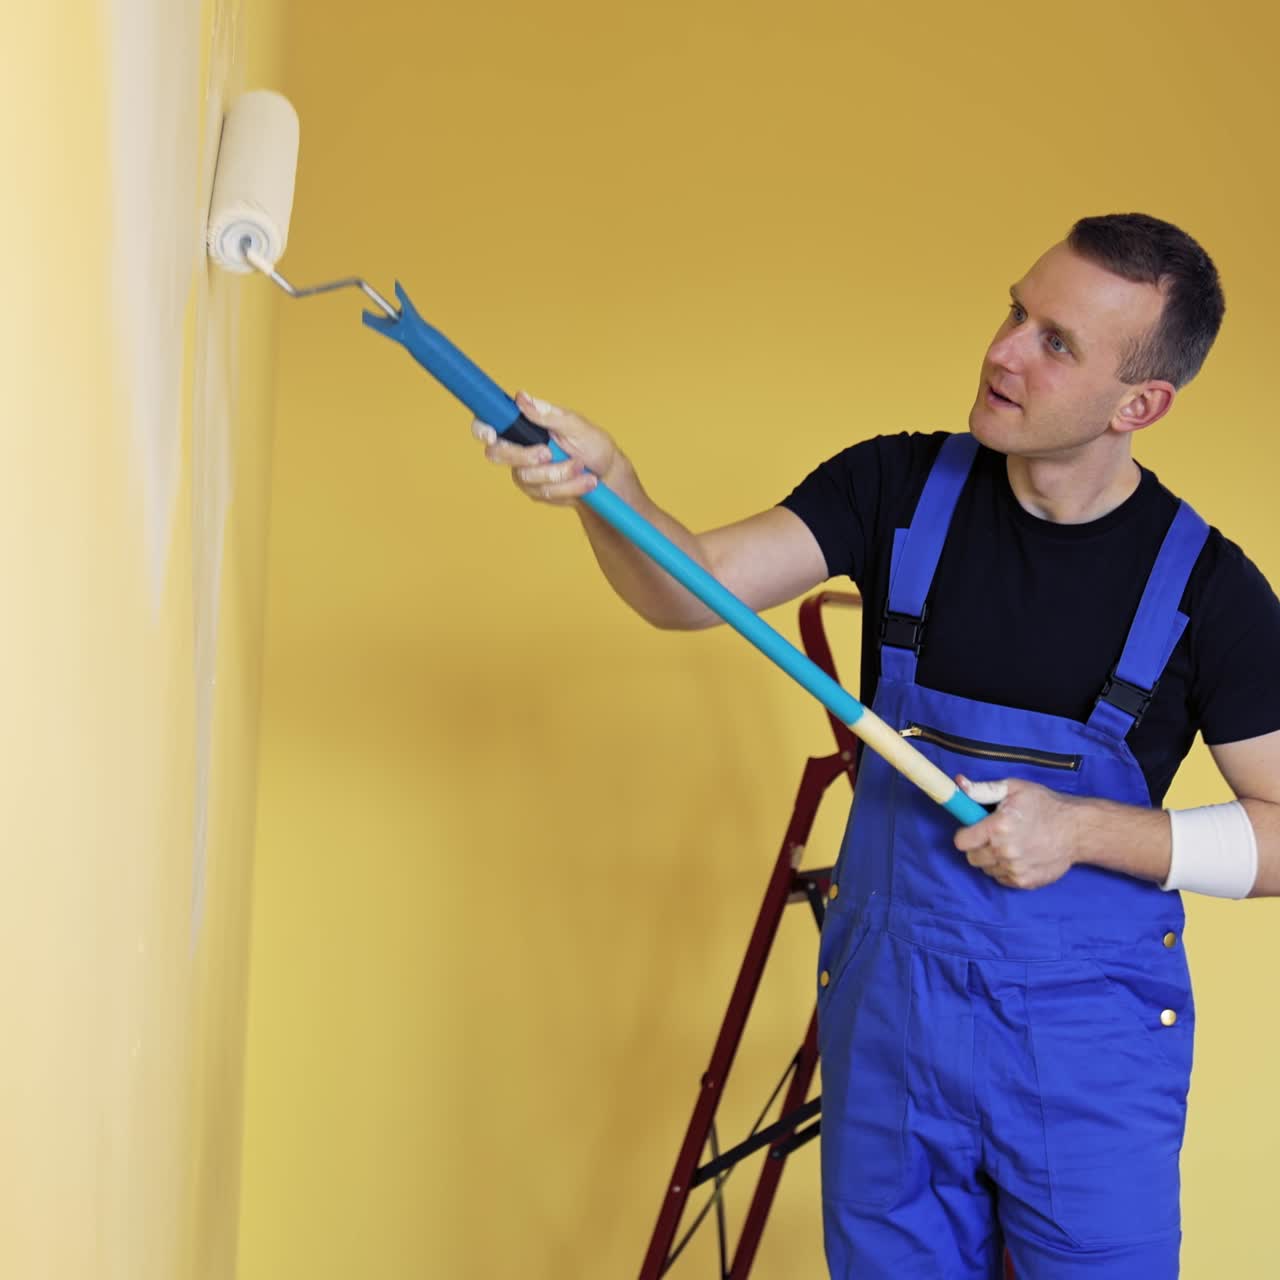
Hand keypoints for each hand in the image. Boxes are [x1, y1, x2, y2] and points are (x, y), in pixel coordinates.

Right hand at [471, 391, 625, 505]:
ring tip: (582, 466)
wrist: (607, 475)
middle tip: (549, 453)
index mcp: (524, 425)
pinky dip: (569, 487)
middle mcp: (518, 448)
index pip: (489, 424)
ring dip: (560, 473)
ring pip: (527, 477)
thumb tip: (522, 398)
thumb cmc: (592, 444)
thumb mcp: (576, 425)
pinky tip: (585, 481)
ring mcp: (524, 471)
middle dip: (526, 456)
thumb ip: (548, 414)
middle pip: (498, 454)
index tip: (493, 436)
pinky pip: (544, 493)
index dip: (482, 429)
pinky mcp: (536, 491)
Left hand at [951, 775, 1081, 889]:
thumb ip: (982, 790)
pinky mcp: (1024, 882)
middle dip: (978, 846)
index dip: (965, 834)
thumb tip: (958, 785)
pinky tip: (1019, 855)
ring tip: (1009, 844)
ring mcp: (1015, 869)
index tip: (974, 828)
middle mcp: (1004, 851)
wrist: (1078, 830)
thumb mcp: (1014, 788)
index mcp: (998, 827)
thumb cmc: (1045, 805)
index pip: (961, 841)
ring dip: (991, 858)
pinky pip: (1001, 878)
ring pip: (986, 868)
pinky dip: (1004, 869)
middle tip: (994, 835)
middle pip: (971, 857)